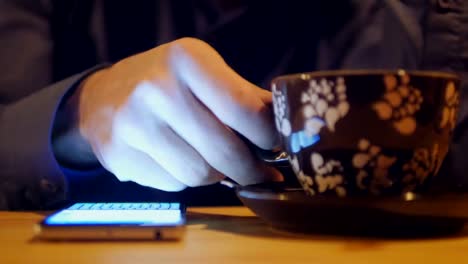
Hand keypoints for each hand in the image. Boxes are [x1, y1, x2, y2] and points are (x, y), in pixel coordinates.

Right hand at [77, 38, 280, 190]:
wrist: (103, 97)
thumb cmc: (164, 82)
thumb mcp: (202, 71)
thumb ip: (244, 96)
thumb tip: (286, 125)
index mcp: (186, 60)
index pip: (244, 110)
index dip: (268, 136)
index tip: (275, 144)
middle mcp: (157, 89)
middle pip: (224, 151)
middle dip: (250, 169)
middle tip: (261, 172)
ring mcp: (134, 125)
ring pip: (200, 175)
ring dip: (217, 175)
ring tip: (217, 163)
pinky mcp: (120, 157)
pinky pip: (175, 185)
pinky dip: (188, 180)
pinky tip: (182, 161)